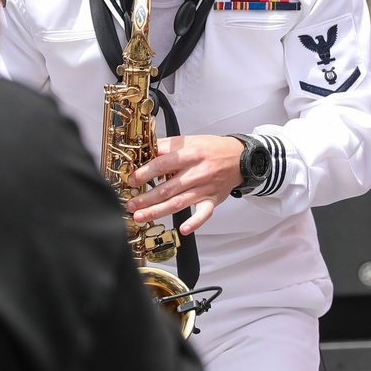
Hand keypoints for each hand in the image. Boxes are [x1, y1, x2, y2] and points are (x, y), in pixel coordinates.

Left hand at [124, 134, 244, 234]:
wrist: (239, 158)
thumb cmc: (211, 149)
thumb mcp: (188, 140)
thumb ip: (166, 146)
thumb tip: (143, 151)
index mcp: (189, 155)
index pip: (162, 165)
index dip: (144, 173)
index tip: (132, 180)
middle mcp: (197, 173)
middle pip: (167, 188)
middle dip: (146, 198)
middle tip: (131, 204)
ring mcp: (205, 188)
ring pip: (178, 202)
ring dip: (157, 211)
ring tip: (141, 216)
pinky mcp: (212, 200)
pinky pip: (203, 214)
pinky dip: (194, 223)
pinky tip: (182, 230)